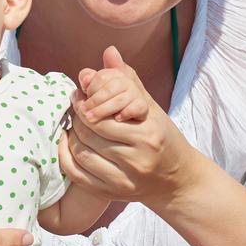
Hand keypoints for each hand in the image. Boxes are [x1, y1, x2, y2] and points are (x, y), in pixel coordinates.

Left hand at [59, 47, 201, 207]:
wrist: (177, 181)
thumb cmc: (163, 139)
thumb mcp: (151, 109)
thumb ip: (129, 81)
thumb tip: (109, 52)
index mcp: (148, 133)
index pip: (101, 116)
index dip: (83, 103)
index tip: (78, 94)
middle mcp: (138, 158)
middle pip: (89, 134)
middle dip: (75, 117)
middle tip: (73, 107)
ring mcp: (125, 180)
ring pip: (82, 152)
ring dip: (71, 135)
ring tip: (72, 124)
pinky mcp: (113, 194)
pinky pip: (78, 174)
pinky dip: (67, 156)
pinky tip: (68, 143)